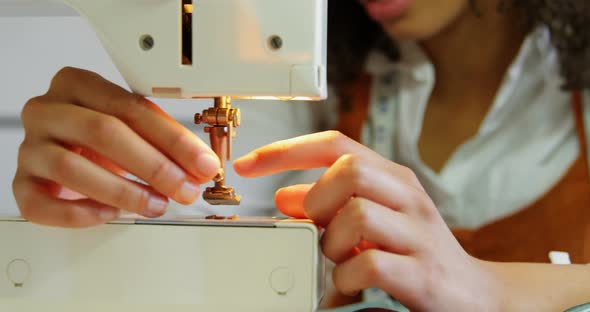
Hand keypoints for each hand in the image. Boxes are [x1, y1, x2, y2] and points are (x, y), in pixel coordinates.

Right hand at [13, 67, 219, 227]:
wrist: (60, 155)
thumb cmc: (99, 139)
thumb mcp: (132, 128)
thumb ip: (164, 141)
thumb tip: (201, 166)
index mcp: (78, 84)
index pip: (131, 107)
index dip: (172, 139)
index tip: (202, 163)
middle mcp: (48, 110)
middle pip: (102, 132)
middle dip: (153, 165)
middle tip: (184, 188)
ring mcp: (30, 147)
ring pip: (72, 167)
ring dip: (123, 191)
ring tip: (156, 205)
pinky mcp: (20, 183)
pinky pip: (41, 203)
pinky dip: (80, 213)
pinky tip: (110, 214)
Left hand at [234, 131, 499, 310]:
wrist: (472, 296)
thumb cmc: (413, 253)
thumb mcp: (370, 222)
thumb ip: (331, 206)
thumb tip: (286, 196)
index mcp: (394, 179)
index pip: (336, 145)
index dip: (287, 150)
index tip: (249, 163)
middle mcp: (408, 198)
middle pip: (349, 170)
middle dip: (319, 199)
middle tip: (320, 227)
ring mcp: (418, 234)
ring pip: (356, 214)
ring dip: (333, 243)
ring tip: (341, 259)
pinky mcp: (421, 274)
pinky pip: (366, 264)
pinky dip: (346, 278)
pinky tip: (352, 283)